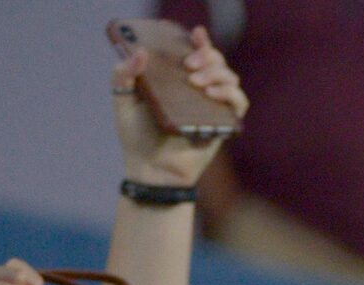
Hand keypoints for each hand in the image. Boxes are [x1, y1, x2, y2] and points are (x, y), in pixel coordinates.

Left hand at [112, 23, 246, 188]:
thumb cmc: (136, 137)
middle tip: (188, 65)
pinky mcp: (223, 124)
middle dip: (207, 55)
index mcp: (177, 81)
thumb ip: (123, 74)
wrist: (150, 170)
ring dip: (217, 73)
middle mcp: (198, 91)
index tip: (196, 35)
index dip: (201, 42)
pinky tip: (211, 93)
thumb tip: (141, 53)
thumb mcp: (123, 100)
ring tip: (196, 82)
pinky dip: (230, 93)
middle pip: (217, 61)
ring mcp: (212, 107)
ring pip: (230, 77)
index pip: (196, 54)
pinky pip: (239, 102)